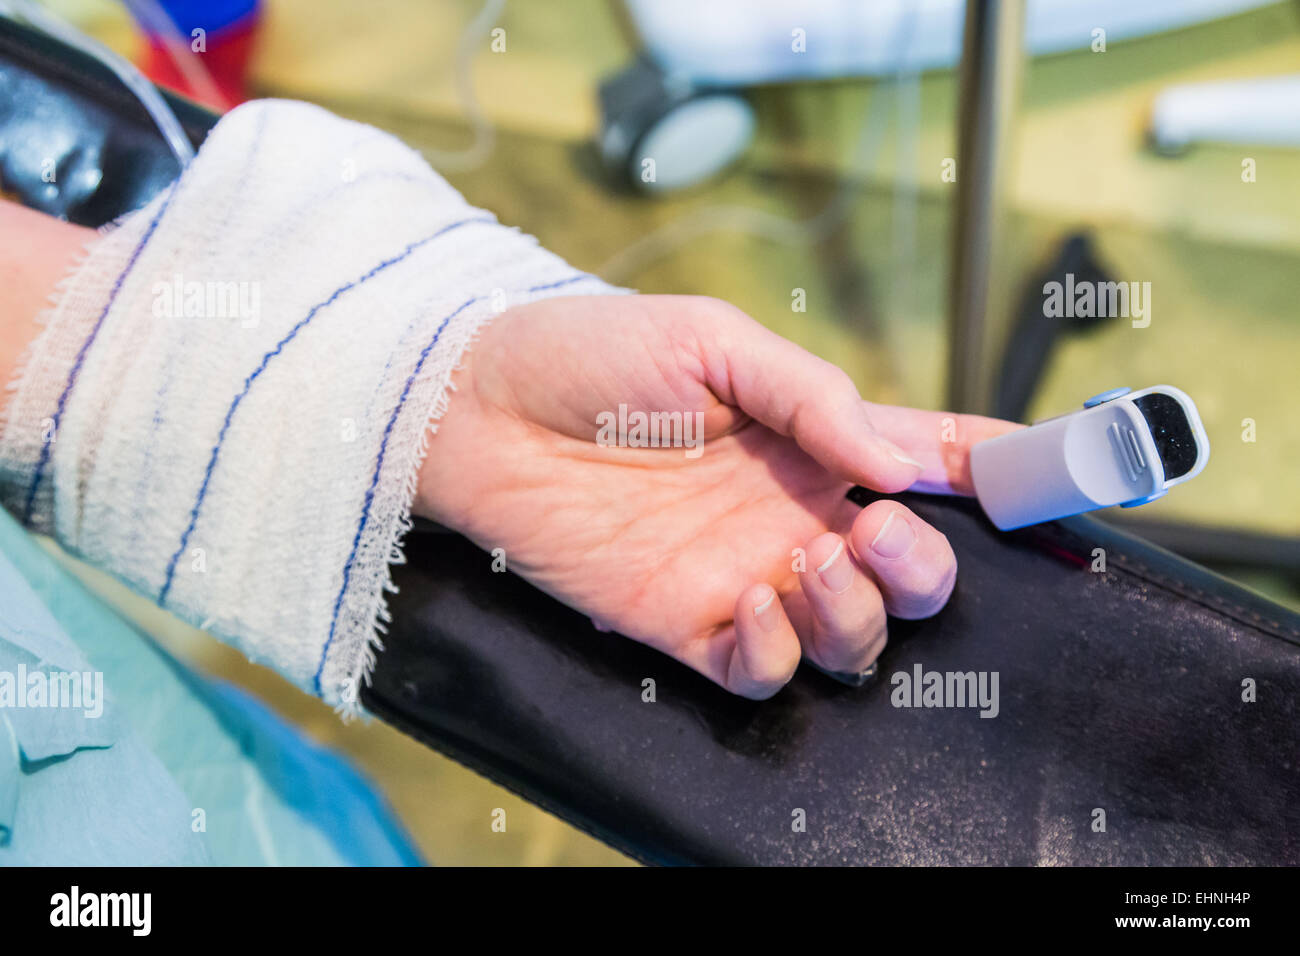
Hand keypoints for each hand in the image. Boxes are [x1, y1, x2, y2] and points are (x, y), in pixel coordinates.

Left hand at [416, 295, 1016, 697]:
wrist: (477, 408)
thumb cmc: (591, 355)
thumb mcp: (712, 344)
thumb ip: (812, 398)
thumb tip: (900, 461)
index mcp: (812, 441)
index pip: (926, 462)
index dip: (993, 475)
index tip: (1039, 479)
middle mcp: (793, 515)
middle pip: (909, 573)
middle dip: (924, 566)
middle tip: (877, 528)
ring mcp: (745, 575)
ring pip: (852, 636)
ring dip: (859, 611)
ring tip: (811, 558)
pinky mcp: (687, 624)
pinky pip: (767, 669)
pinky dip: (782, 648)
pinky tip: (756, 599)